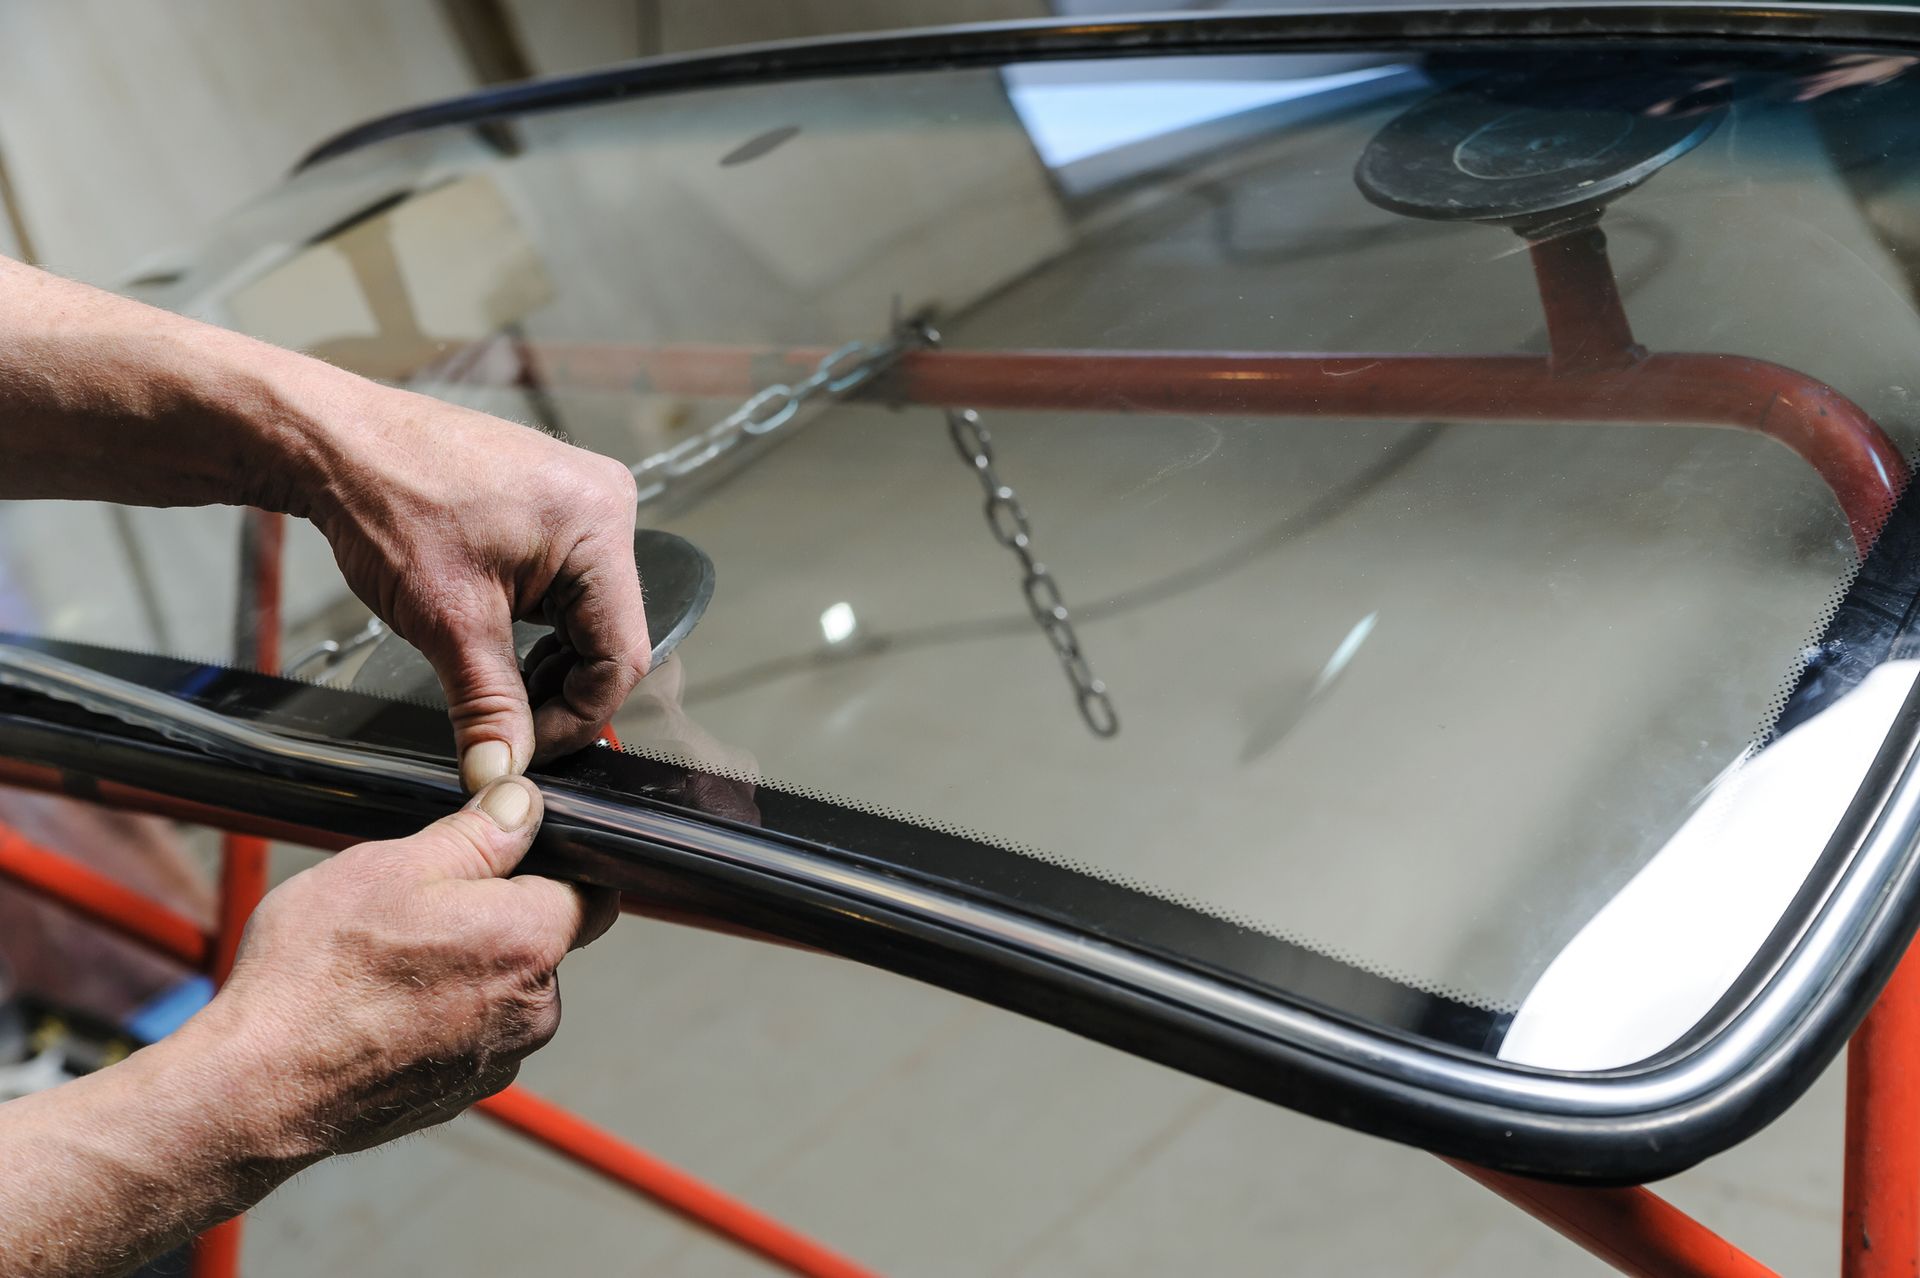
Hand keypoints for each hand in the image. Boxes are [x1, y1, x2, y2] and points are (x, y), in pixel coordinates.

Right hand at [204, 777, 615, 1155]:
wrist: (255, 1088)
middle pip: (542, 939)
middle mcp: (533, 1009)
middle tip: (419, 903)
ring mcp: (498, 1059)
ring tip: (386, 960)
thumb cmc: (318, 977)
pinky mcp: (459, 1092)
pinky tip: (377, 1005)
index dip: (551, 863)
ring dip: (463, 966)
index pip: (589, 890)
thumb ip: (479, 833)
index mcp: (532, 941)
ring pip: (501, 987)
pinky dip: (436, 1013)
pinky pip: (467, 1032)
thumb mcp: (396, 866)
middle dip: (495, 914)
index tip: (507, 853)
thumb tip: (522, 803)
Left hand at [300, 380, 650, 789]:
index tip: (529, 747)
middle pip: (609, 635)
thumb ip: (489, 705)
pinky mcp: (556, 506)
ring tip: (489, 672)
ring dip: (545, 657)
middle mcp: (607, 504)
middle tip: (504, 718)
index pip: (622, 654)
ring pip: (587, 616)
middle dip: (557, 687)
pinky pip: (567, 587)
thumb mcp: (447, 621)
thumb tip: (503, 772)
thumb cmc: (388, 499)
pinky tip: (493, 632)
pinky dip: (534, 624)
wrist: (335, 442)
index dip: (578, 715)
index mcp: (600, 523)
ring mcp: (583, 501)